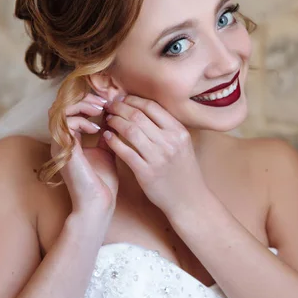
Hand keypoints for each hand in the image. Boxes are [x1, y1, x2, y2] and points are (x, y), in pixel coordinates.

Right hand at [49, 93, 118, 216]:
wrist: (99, 203)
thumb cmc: (102, 181)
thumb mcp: (106, 150)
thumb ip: (106, 134)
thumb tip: (112, 117)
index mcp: (69, 139)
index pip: (70, 109)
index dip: (87, 100)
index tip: (108, 102)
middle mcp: (60, 140)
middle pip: (61, 105)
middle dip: (84, 98)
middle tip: (103, 102)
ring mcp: (59, 144)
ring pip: (60, 110)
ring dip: (83, 106)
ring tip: (101, 111)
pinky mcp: (63, 150)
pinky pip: (65, 123)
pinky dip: (82, 121)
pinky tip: (97, 129)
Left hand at [101, 96, 210, 216]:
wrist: (189, 199)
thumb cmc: (184, 171)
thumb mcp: (183, 144)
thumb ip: (167, 127)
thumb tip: (144, 109)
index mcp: (179, 132)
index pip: (152, 107)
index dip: (133, 100)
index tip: (122, 98)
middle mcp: (170, 142)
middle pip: (138, 116)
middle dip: (119, 107)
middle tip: (109, 106)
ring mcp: (158, 158)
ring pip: (129, 131)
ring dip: (115, 122)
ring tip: (108, 119)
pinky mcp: (146, 173)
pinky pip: (124, 152)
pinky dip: (113, 141)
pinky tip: (107, 136)